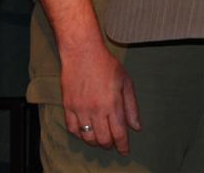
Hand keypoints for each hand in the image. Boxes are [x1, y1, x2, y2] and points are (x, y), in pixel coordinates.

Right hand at [60, 40, 141, 154]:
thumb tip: (136, 127)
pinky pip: (72, 129)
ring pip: (88, 138)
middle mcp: (96, 109)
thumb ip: (131, 106)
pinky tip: (85, 131)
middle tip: (113, 142)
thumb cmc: (106, 64)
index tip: (125, 151)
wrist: (82, 52)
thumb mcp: (125, 82)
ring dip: (95, 142)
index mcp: (112, 104)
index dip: (123, 146)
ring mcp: (80, 109)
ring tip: (100, 138)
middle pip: (103, 139)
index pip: (119, 133)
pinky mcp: (68, 106)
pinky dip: (80, 135)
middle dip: (110, 144)